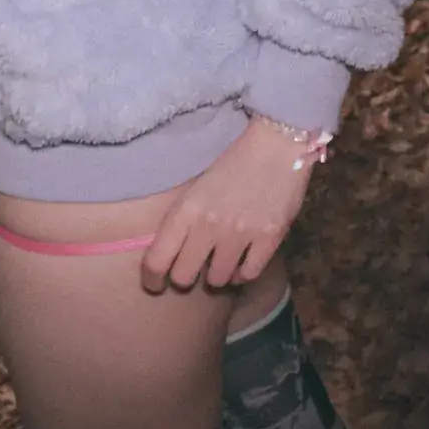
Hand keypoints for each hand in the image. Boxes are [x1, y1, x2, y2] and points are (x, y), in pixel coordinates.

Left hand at [140, 116, 321, 293]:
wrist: (276, 145)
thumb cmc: (231, 161)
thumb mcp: (195, 186)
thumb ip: (183, 217)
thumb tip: (171, 250)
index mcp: (185, 210)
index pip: (156, 260)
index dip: (152, 278)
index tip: (156, 283)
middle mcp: (208, 227)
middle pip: (184, 277)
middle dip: (185, 276)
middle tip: (193, 269)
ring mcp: (240, 235)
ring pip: (217, 280)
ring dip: (216, 275)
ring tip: (220, 262)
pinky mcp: (268, 240)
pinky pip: (248, 275)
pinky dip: (242, 273)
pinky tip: (241, 262)